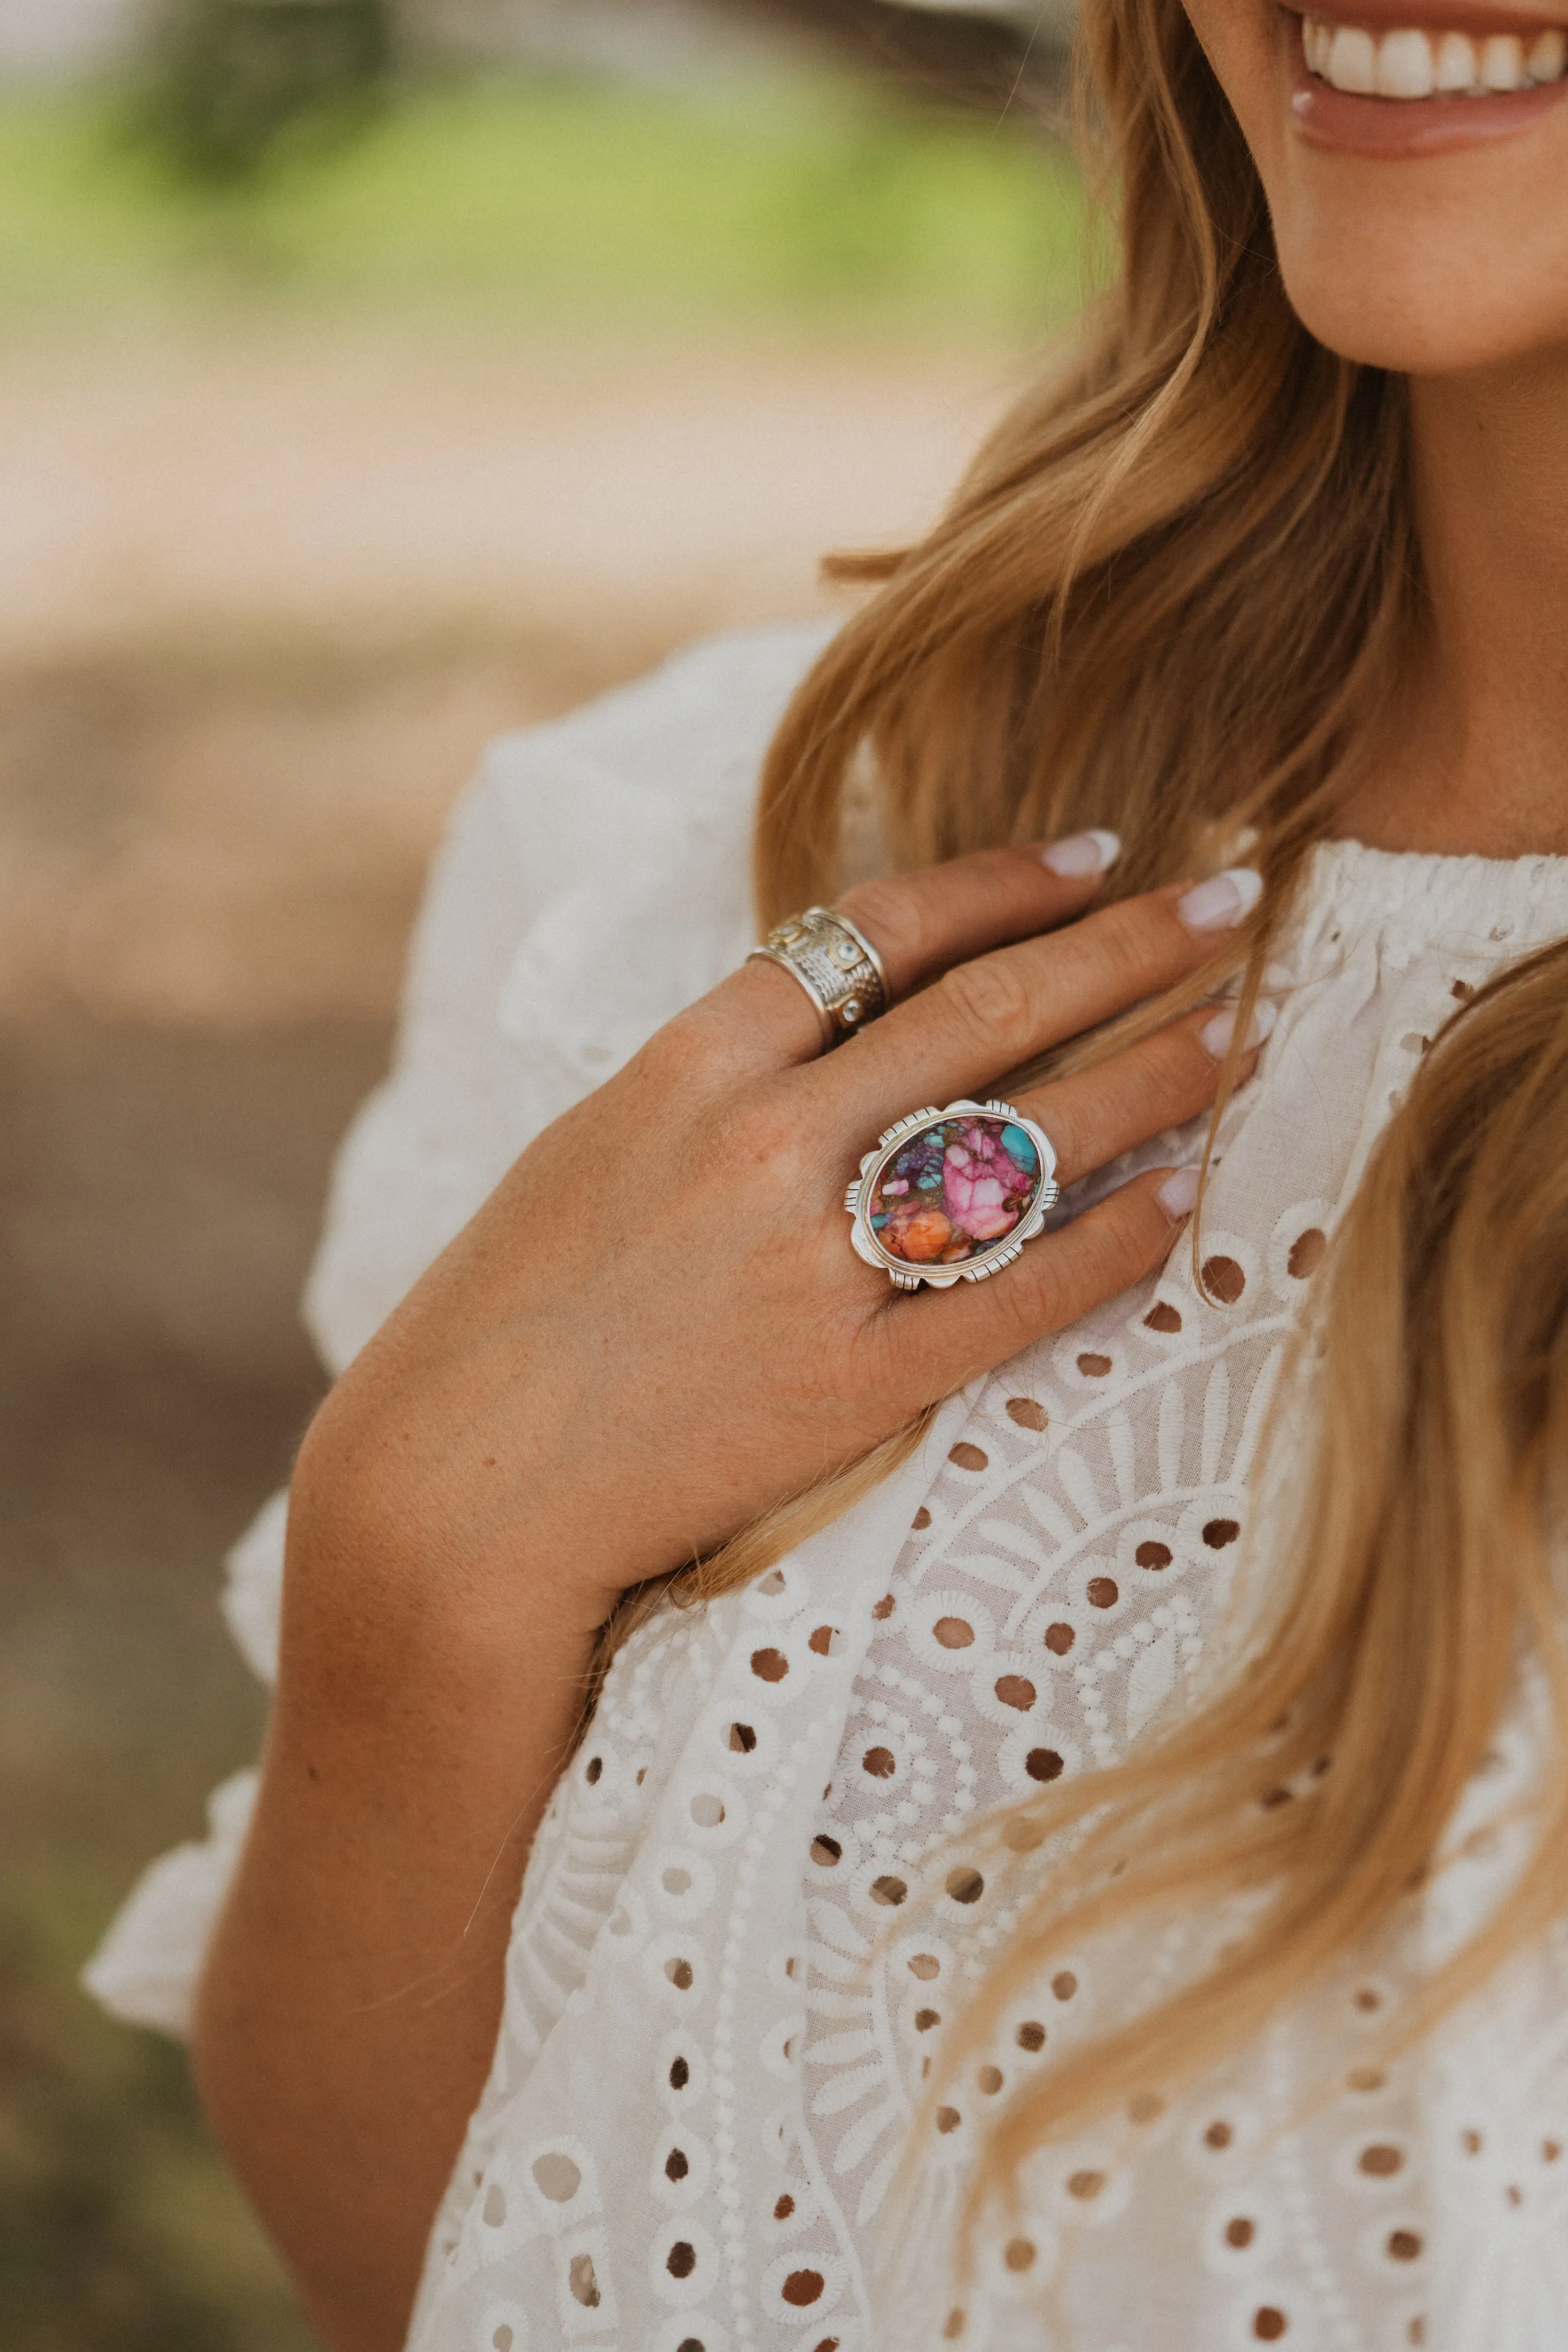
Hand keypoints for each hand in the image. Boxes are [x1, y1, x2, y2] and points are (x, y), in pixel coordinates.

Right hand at [201, 835, 1263, 2351]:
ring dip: (1148, 1075)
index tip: (1094, 853)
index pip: (877, 932)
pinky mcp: (851, 1384)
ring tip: (1232, 1029)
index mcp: (684, 1068)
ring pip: (1023, 1143)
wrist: (460, 1489)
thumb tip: (857, 1014)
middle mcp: (759, 1147)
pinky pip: (1019, 1296)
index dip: (1003, 883)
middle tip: (1225, 902)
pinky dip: (1113, 1239)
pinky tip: (1184, 1193)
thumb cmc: (513, 1311)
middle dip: (1122, 948)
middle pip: (982, 1016)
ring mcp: (811, 1266)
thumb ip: (723, 1075)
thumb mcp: (596, 1146)